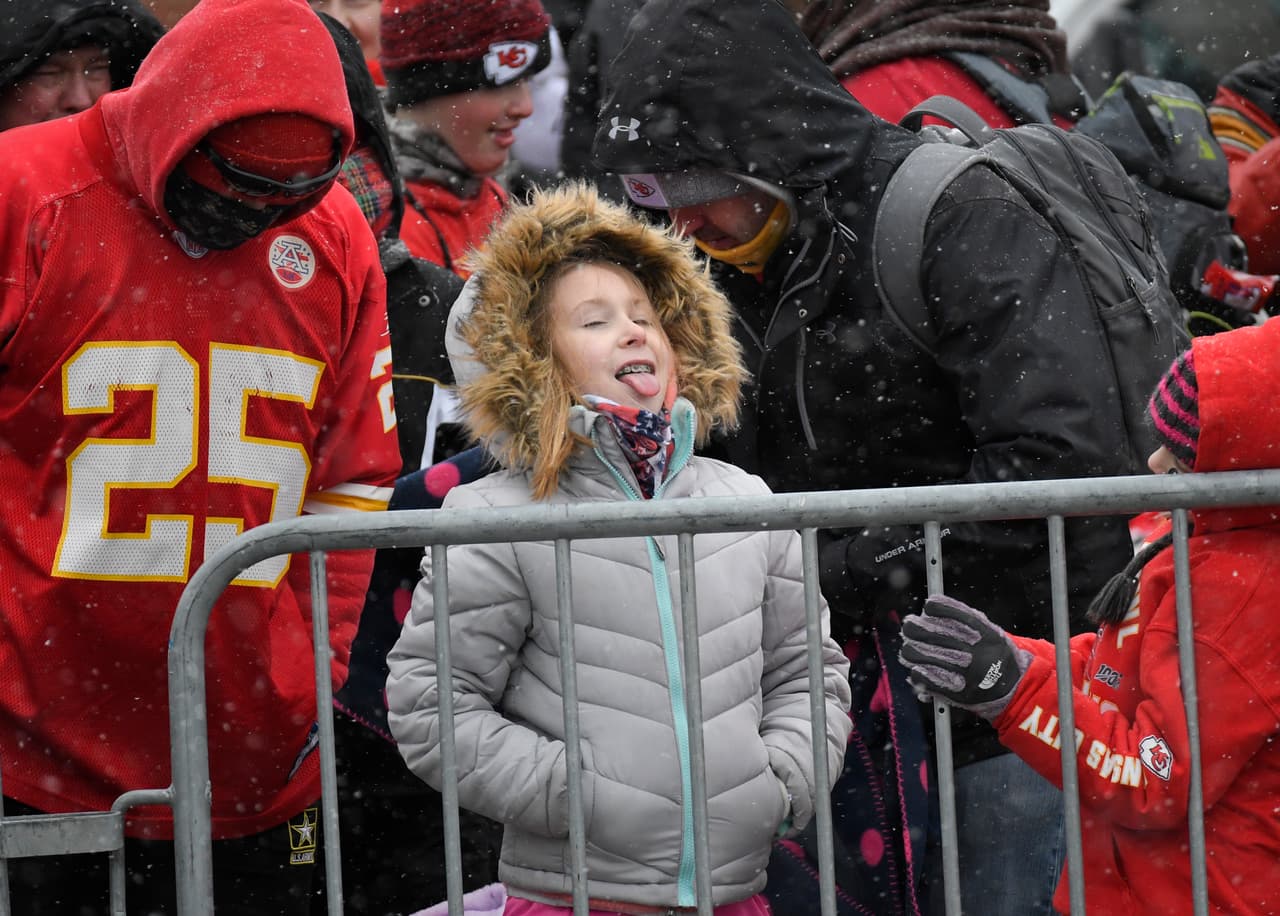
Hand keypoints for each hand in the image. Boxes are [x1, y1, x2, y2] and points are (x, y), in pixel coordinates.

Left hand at [898, 594, 1030, 719]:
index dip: (931, 607)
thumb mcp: (988, 628)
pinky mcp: (954, 690)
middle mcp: (970, 649)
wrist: (1014, 687)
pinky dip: (916, 671)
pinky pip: (921, 677)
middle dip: (911, 627)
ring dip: (909, 649)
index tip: (928, 609)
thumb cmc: (994, 653)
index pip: (941, 608)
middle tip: (910, 627)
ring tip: (911, 650)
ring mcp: (961, 671)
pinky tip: (918, 668)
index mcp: (980, 630)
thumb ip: (963, 617)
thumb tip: (930, 605)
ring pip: (915, 653)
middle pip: (921, 631)